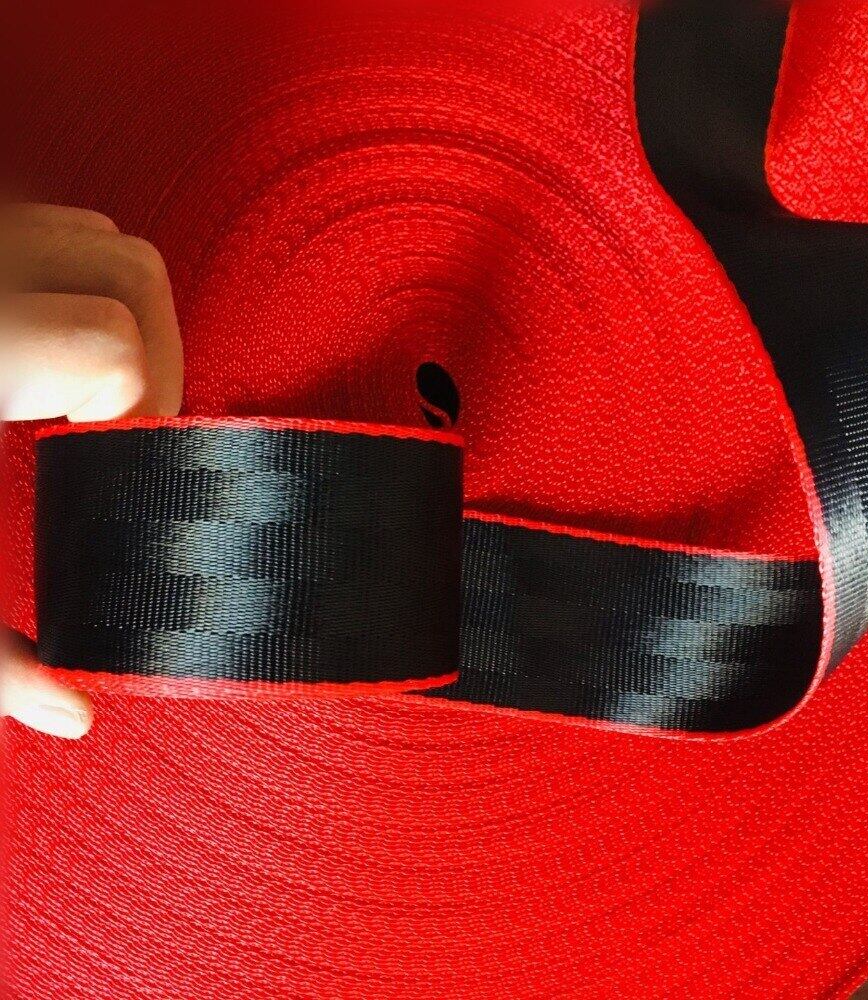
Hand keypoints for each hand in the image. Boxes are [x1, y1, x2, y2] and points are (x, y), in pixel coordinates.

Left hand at [0, 203, 183, 736]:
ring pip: (100, 241)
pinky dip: (75, 283)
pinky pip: (53, 228)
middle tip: (114, 424)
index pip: (112, 347)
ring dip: (123, 314)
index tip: (99, 457)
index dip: (134, 411)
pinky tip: (38, 350)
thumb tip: (69, 712)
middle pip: (132, 275)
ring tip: (82, 386)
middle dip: (155, 356)